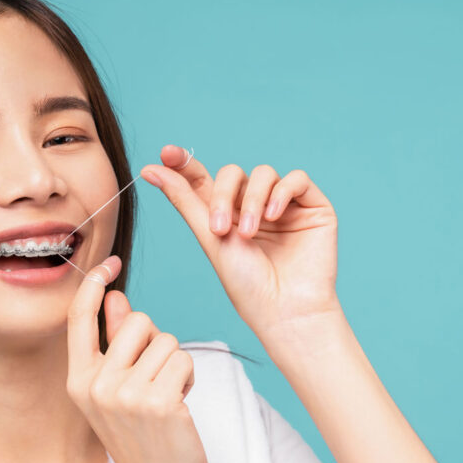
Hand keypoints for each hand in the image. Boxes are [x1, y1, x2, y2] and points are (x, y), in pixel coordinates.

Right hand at [66, 255, 210, 462]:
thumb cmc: (144, 438)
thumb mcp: (118, 391)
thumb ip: (115, 343)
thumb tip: (117, 297)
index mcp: (78, 380)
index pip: (79, 319)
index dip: (93, 285)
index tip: (109, 262)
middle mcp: (95, 385)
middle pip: (137, 321)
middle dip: (156, 342)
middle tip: (156, 380)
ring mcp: (124, 394)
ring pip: (165, 340)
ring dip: (175, 364)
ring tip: (168, 397)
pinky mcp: (157, 401)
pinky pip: (182, 359)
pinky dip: (188, 377)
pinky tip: (179, 405)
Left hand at [140, 145, 343, 338]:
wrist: (285, 310)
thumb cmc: (247, 283)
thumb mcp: (209, 237)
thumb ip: (183, 199)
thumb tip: (150, 169)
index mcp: (225, 215)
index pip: (203, 179)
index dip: (185, 163)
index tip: (166, 153)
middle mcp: (253, 207)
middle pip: (233, 174)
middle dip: (223, 195)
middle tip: (219, 228)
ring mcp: (284, 205)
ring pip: (264, 174)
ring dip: (253, 200)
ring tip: (249, 233)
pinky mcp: (313, 207)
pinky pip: (296, 179)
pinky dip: (281, 193)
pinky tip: (274, 217)